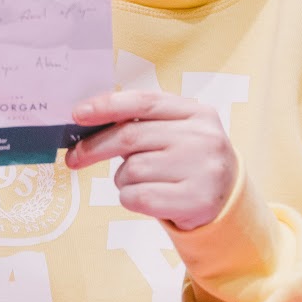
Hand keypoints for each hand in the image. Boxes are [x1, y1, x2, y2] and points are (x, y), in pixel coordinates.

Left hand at [64, 89, 238, 232]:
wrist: (227, 200)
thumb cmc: (187, 162)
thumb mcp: (175, 133)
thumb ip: (142, 122)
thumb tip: (87, 119)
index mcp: (196, 112)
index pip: (144, 101)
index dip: (106, 105)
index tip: (78, 114)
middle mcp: (202, 137)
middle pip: (130, 137)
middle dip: (94, 147)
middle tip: (74, 158)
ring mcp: (202, 169)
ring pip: (132, 170)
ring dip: (123, 179)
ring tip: (143, 182)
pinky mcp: (196, 200)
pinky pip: (137, 197)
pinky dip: (131, 198)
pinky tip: (148, 197)